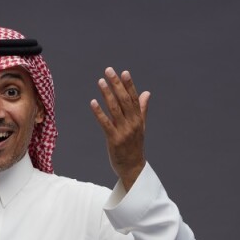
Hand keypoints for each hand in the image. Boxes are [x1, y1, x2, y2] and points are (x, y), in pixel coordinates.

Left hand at [89, 67, 148, 190]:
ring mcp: (124, 132)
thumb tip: (146, 93)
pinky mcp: (114, 140)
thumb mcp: (140, 127)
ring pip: (115, 109)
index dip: (129, 85)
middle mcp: (132, 123)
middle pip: (124, 100)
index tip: (124, 72)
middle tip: (108, 71)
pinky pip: (105, 124)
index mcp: (138, 119)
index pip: (134, 98)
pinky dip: (99, 113)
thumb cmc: (135, 147)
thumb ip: (142, 109)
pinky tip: (93, 103)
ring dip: (107, 94)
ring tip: (100, 82)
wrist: (133, 168)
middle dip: (116, 85)